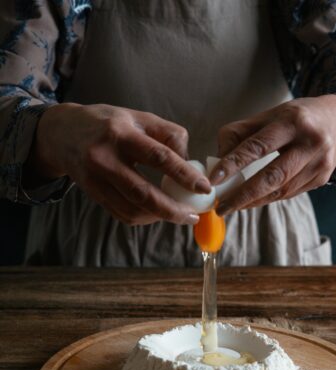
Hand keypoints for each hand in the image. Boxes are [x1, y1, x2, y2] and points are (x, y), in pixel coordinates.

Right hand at [26, 103, 211, 224]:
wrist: (63, 133)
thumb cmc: (108, 124)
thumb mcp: (138, 117)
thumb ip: (168, 134)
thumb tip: (190, 163)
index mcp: (122, 134)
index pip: (159, 157)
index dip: (184, 175)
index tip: (204, 188)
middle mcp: (105, 158)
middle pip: (143, 193)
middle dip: (172, 210)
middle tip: (193, 216)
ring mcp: (96, 179)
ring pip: (132, 209)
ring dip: (159, 217)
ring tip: (178, 215)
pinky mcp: (92, 194)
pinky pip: (122, 214)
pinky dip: (144, 218)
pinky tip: (157, 213)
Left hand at [210, 95, 335, 215]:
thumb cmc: (295, 119)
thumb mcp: (269, 115)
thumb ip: (239, 134)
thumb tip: (218, 160)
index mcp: (293, 121)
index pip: (258, 146)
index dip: (233, 164)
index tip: (213, 180)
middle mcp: (310, 142)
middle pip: (272, 176)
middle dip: (243, 195)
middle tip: (221, 207)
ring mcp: (319, 163)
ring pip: (281, 190)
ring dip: (253, 202)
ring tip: (232, 206)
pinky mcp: (321, 179)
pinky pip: (289, 194)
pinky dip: (268, 199)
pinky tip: (252, 201)